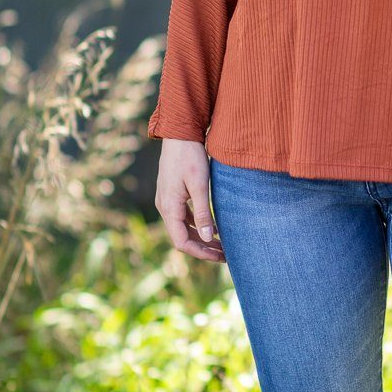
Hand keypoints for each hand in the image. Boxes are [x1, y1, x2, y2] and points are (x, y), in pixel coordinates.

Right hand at [154, 139, 225, 262]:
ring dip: (201, 238)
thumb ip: (202, 212)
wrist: (180, 134)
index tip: (221, 257)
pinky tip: (213, 228)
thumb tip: (206, 238)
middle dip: (203, 249)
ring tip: (223, 245)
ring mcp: (167, 201)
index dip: (201, 253)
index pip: (182, 242)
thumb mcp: (200, 185)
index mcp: (169, 207)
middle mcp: (165, 207)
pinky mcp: (172, 195)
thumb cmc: (190, 157)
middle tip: (226, 255)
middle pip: (182, 238)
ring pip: (183, 229)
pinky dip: (198, 225)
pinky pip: (184, 217)